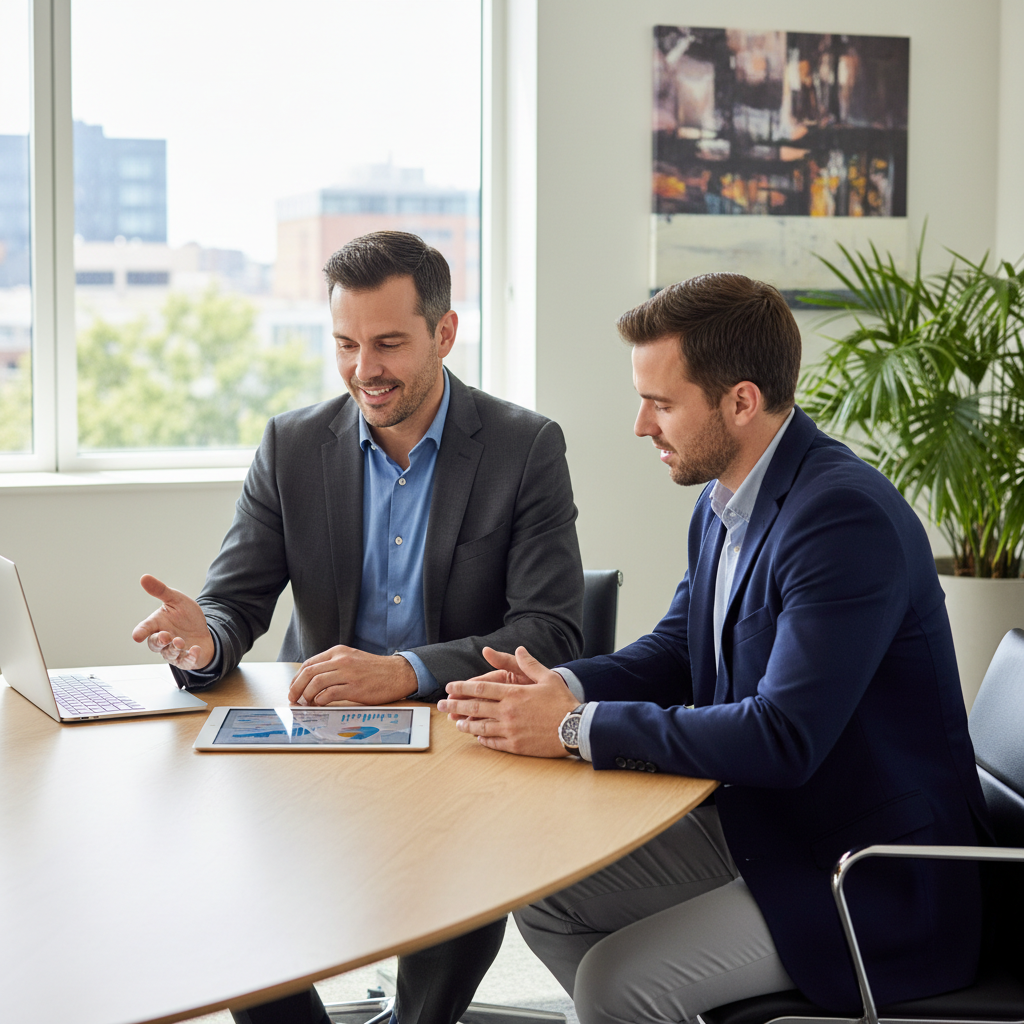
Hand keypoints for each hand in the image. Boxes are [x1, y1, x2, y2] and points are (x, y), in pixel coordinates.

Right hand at [132, 574, 214, 670]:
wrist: (203, 630)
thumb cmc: (185, 616)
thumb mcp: (176, 600)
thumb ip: (161, 591)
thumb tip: (144, 577)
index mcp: (157, 624)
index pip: (145, 628)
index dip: (141, 632)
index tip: (137, 635)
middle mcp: (163, 639)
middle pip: (155, 644)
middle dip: (159, 641)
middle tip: (166, 636)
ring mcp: (174, 651)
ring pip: (169, 654)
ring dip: (174, 648)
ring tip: (180, 641)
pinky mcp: (187, 659)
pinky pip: (187, 661)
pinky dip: (191, 656)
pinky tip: (196, 649)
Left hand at [287, 647, 417, 705]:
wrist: (398, 673)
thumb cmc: (375, 670)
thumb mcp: (352, 659)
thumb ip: (334, 665)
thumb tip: (313, 680)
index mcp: (339, 652)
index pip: (309, 663)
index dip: (297, 678)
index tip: (294, 688)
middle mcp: (342, 660)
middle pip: (309, 672)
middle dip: (296, 687)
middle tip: (293, 698)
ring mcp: (348, 673)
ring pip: (316, 682)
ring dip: (307, 695)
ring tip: (306, 703)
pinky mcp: (355, 687)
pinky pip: (330, 693)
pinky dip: (320, 700)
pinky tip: (320, 703)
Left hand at [438, 646, 578, 757]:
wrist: (576, 728)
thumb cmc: (563, 702)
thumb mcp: (547, 677)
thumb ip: (529, 664)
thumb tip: (519, 649)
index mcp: (513, 694)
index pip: (481, 689)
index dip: (462, 688)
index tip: (450, 687)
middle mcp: (508, 712)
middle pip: (475, 707)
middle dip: (455, 705)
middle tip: (441, 705)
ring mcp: (510, 730)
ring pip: (480, 727)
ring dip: (465, 724)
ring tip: (455, 722)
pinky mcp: (516, 745)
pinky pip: (493, 742)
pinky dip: (482, 739)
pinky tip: (477, 737)